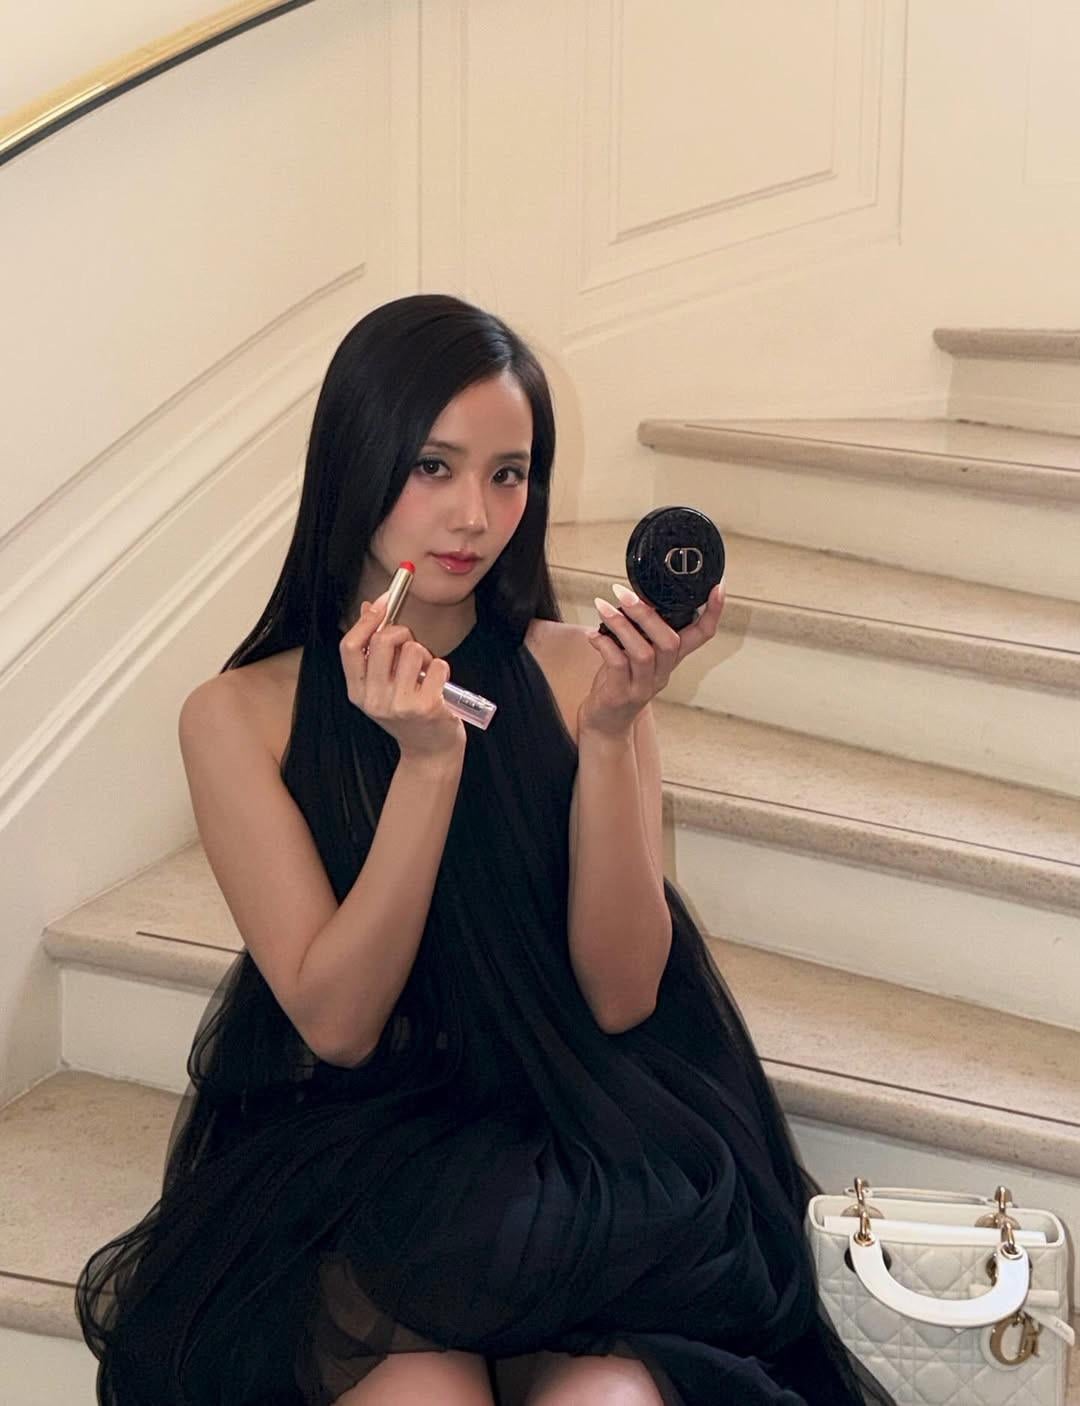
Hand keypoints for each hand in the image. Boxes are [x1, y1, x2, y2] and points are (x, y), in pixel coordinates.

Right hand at [340, 593, 464, 758]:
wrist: (429, 751)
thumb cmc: (408, 712)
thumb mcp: (382, 685)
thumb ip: (373, 650)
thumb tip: (368, 607)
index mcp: (357, 692)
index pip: (349, 647)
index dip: (366, 621)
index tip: (382, 604)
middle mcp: (374, 699)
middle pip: (382, 640)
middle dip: (402, 632)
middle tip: (410, 644)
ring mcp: (400, 704)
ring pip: (413, 649)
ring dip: (424, 654)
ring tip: (424, 673)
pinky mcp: (426, 707)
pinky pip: (437, 665)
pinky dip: (441, 668)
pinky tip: (437, 684)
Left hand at [579, 579, 726, 739]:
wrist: (605, 722)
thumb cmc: (619, 680)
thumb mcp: (636, 653)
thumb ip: (641, 630)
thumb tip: (635, 593)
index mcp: (672, 659)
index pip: (702, 635)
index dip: (713, 612)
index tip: (718, 586)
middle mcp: (663, 673)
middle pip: (670, 642)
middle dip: (647, 614)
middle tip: (624, 593)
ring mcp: (643, 687)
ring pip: (643, 653)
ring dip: (621, 626)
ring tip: (602, 607)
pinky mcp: (621, 695)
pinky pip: (617, 665)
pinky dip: (604, 645)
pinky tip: (593, 636)